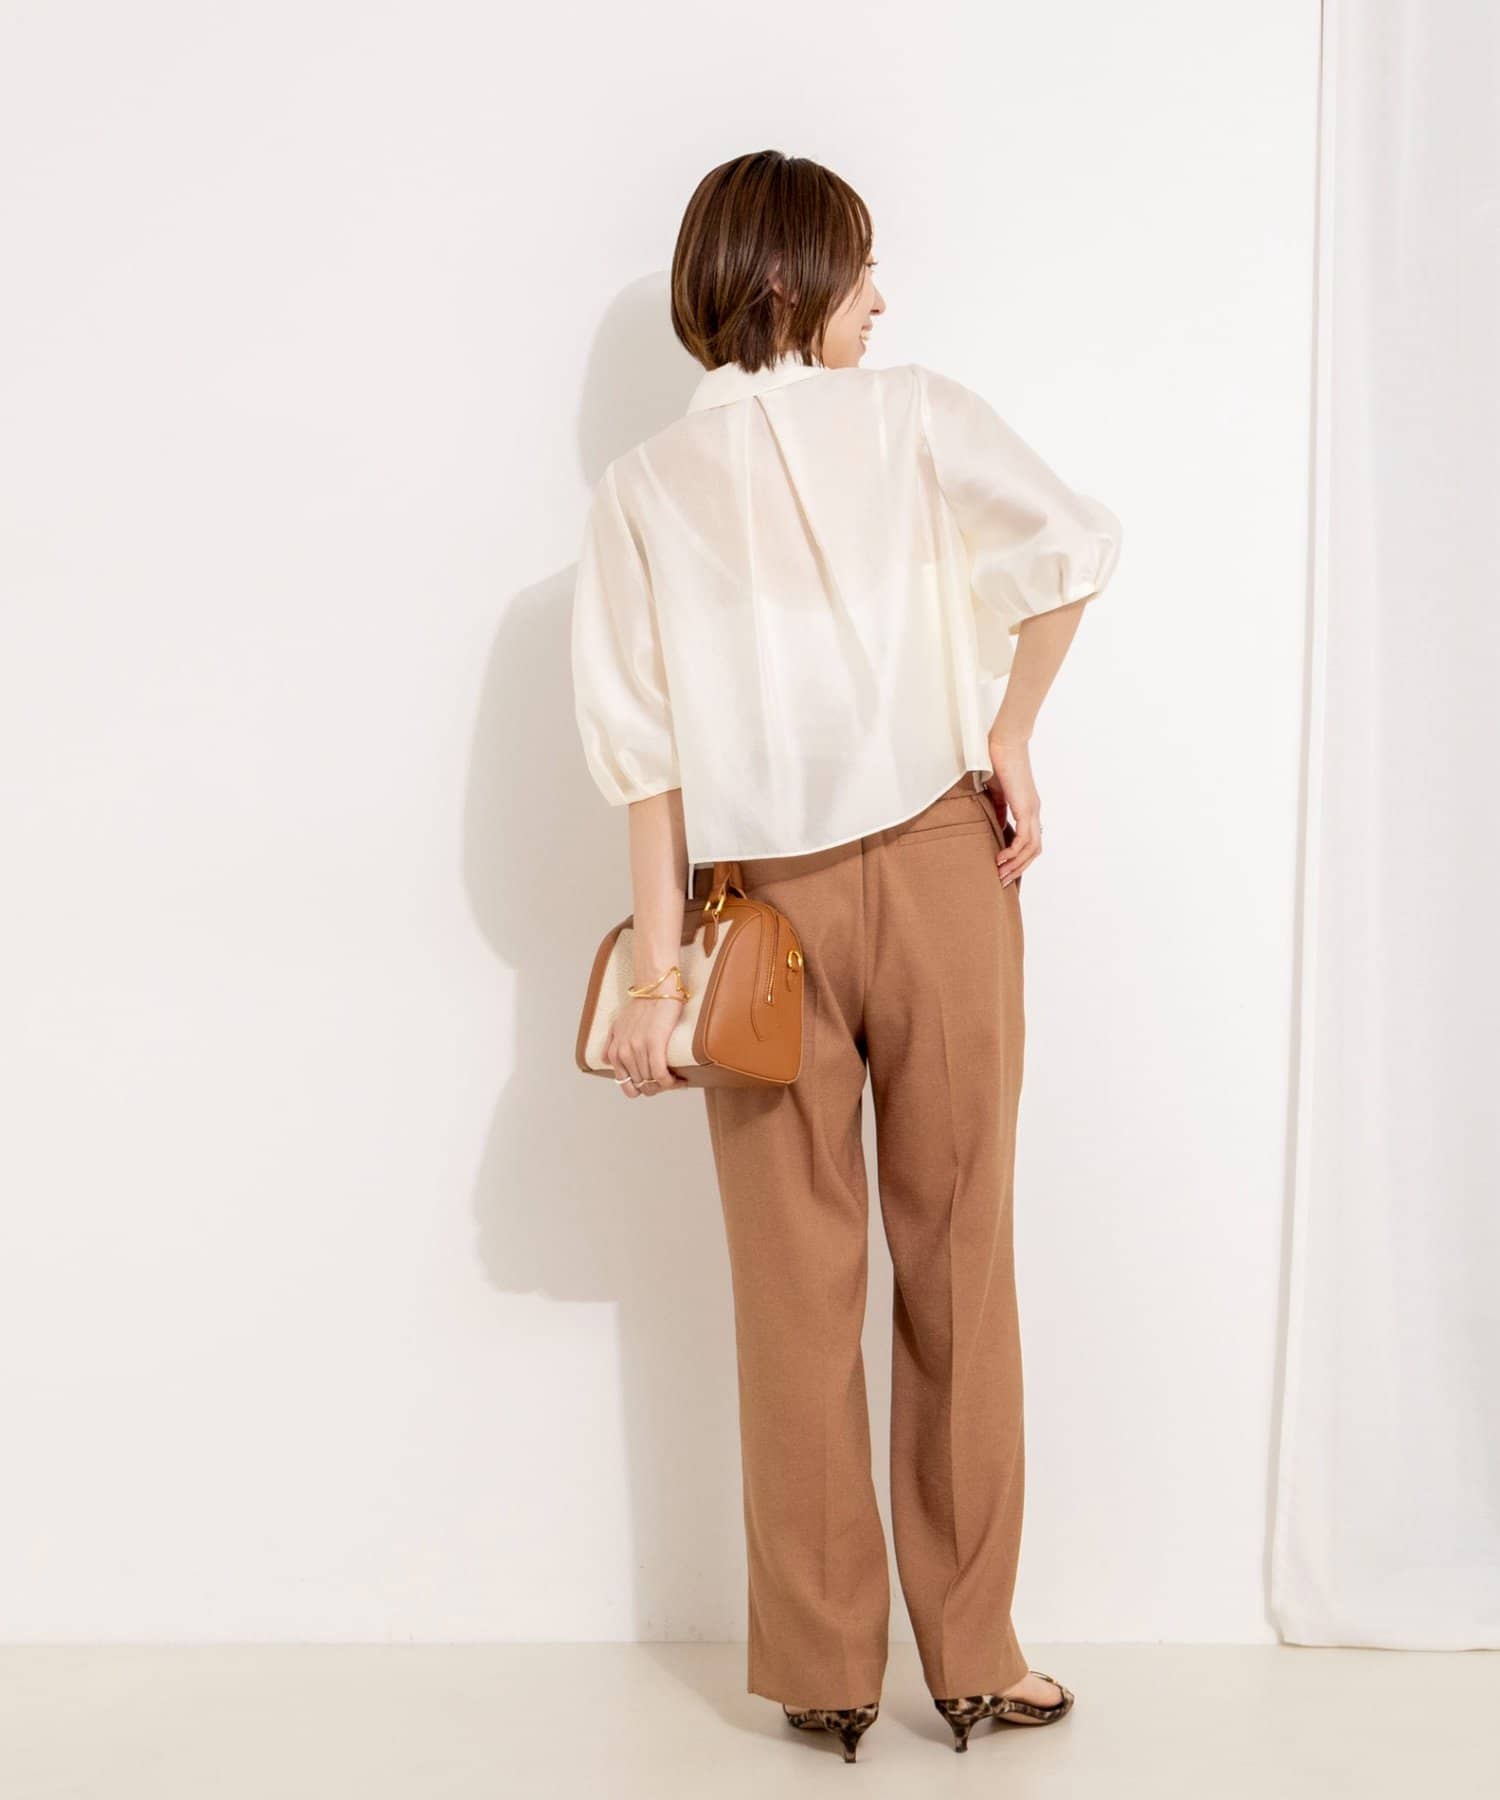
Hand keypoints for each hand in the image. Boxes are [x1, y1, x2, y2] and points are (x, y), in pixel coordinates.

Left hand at [605, 994, 688, 1097]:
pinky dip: (671, 1083)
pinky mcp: (654, 1045)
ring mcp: (638, 1050)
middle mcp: (624, 1053)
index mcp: (615, 1053)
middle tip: (670, 1082)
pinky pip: (660, 1076)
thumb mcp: (617, 1025)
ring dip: (667, 1086)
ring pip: (652, 1083)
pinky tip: (680, 1080)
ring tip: (678, 1080)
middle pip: (642, 1087)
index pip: (627, 1086)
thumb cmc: (640, 1006)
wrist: (655, 990)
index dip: (643, 1090)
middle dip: (658, 1088)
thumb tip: (606, 1061)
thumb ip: (610, 1044)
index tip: (655, 1085)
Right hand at [985, 738, 1040, 886]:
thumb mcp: (996, 792)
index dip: (1019, 859)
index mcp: (1028, 809)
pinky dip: (1014, 853)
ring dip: (1017, 866)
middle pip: (1034, 851)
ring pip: (1032, 849)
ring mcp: (1032, 811)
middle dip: (1018, 869)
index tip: (1003, 870)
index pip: (1029, 842)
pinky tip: (1000, 860)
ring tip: (1000, 876)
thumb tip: (996, 822)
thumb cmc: (997, 761)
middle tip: (1001, 881)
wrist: (1003, 743)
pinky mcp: (1025, 809)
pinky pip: (1024, 840)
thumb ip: (998, 808)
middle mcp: (1034, 812)